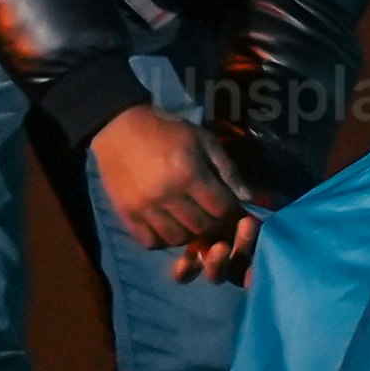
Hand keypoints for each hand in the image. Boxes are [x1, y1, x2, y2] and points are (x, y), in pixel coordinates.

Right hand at [97, 104, 247, 261]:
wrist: (120, 128)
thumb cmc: (168, 131)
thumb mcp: (204, 140)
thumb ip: (228, 170)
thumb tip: (249, 198)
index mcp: (189, 174)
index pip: (222, 209)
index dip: (232, 211)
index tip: (230, 206)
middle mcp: (167, 195)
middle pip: (202, 227)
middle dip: (214, 224)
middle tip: (212, 214)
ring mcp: (145, 208)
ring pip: (178, 239)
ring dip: (190, 234)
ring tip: (191, 219)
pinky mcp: (127, 215)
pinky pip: (150, 242)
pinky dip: (163, 239)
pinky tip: (168, 226)